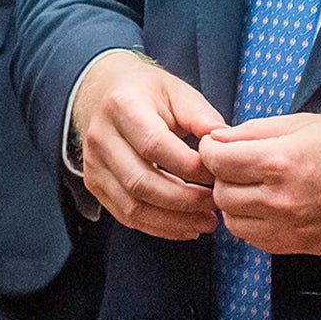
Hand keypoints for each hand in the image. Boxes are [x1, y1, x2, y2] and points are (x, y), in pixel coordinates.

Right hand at [73, 51, 224, 239]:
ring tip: (206, 222)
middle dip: (185, 201)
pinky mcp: (94, 184)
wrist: (102, 92)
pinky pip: (125, 215)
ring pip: (133, 206)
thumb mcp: (178, 92)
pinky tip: (185, 227)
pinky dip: (158, 227)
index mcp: (122, 106)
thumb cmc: (146, 92)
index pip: (156, 146)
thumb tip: (227, 146)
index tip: (218, 175)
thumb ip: (203, 117)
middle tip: (216, 205)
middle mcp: (101, 137)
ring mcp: (93, 164)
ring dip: (173, 221)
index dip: (190, 167)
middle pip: (142, 182)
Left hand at [199, 113, 320, 256]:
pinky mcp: (299, 246)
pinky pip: (256, 240)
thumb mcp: (304, 123)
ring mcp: (289, 227)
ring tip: (253, 187)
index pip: (216, 160)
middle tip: (238, 165)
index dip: (211, 150)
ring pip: (233, 221)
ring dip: (235, 203)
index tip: (218, 146)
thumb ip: (255, 131)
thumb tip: (218, 138)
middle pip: (221, 193)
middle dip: (223, 176)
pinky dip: (253, 224)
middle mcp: (279, 198)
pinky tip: (268, 207)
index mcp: (279, 160)